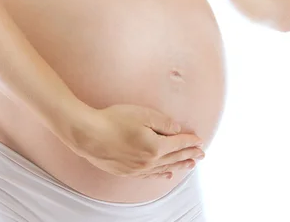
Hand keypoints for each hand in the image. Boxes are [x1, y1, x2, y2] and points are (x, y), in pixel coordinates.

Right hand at [68, 104, 205, 179]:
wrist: (88, 134)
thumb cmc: (114, 120)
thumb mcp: (143, 114)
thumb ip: (163, 122)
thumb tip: (177, 130)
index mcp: (155, 146)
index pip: (178, 143)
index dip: (190, 141)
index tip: (200, 141)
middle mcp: (148, 161)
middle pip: (174, 158)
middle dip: (189, 155)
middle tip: (201, 155)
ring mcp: (137, 169)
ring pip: (164, 168)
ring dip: (179, 166)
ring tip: (191, 165)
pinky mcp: (127, 172)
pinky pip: (150, 175)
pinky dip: (162, 174)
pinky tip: (167, 174)